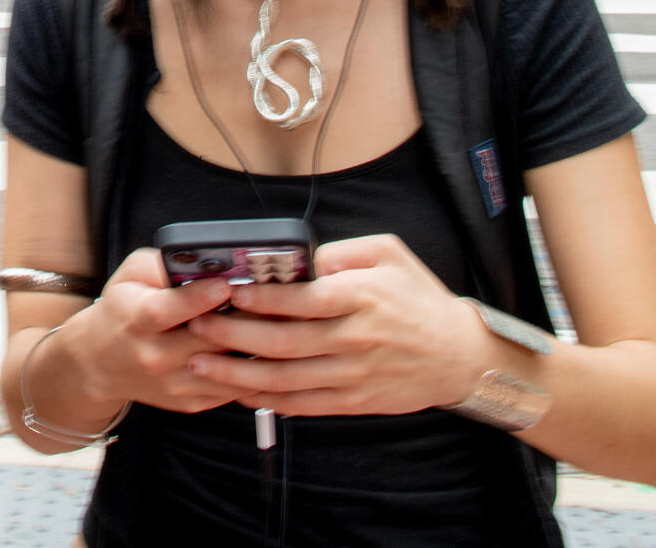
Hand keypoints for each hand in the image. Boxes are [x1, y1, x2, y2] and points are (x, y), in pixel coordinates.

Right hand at [65, 248, 245, 415]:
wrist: (101, 361)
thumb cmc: (121, 311)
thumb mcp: (130, 275)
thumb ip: (161, 264)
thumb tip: (197, 261)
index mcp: (135, 320)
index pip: (167, 311)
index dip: (199, 297)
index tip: (225, 284)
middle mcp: (153, 357)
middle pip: (206, 341)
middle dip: (239, 320)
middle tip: (261, 302)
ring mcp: (173, 384)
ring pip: (227, 370)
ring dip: (252, 348)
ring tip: (265, 327)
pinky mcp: (189, 402)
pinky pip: (231, 390)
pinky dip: (249, 372)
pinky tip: (256, 351)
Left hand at [182, 234, 495, 417]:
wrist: (458, 355)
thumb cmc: (419, 298)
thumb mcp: (388, 255)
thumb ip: (341, 252)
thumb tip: (299, 257)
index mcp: (359, 297)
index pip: (301, 299)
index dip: (260, 298)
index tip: (227, 291)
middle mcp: (353, 338)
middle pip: (283, 341)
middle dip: (233, 335)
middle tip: (197, 325)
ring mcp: (352, 374)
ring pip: (285, 379)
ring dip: (238, 373)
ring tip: (200, 363)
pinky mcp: (352, 401)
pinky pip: (301, 404)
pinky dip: (266, 400)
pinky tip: (237, 392)